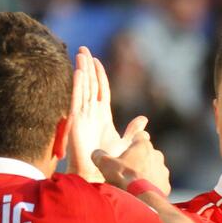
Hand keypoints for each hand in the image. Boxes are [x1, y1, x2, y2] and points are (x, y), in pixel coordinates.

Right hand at [67, 45, 147, 181]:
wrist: (95, 173)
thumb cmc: (109, 162)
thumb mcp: (124, 142)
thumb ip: (132, 131)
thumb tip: (144, 120)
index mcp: (102, 115)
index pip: (100, 89)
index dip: (98, 74)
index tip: (96, 59)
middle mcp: (91, 112)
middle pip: (90, 84)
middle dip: (87, 66)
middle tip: (83, 49)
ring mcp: (83, 115)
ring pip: (83, 88)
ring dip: (81, 71)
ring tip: (80, 54)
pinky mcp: (77, 121)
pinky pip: (77, 99)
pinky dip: (78, 86)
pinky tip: (79, 72)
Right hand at [91, 133, 169, 194]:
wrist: (142, 200)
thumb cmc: (123, 178)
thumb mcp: (105, 165)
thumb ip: (99, 156)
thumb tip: (96, 153)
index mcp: (143, 146)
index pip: (140, 136)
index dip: (133, 140)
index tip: (128, 147)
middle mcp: (157, 155)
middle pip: (147, 153)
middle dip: (139, 159)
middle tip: (127, 169)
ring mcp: (163, 171)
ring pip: (154, 168)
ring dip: (146, 173)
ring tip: (134, 184)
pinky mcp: (166, 185)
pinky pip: (158, 184)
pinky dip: (151, 187)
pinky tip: (141, 194)